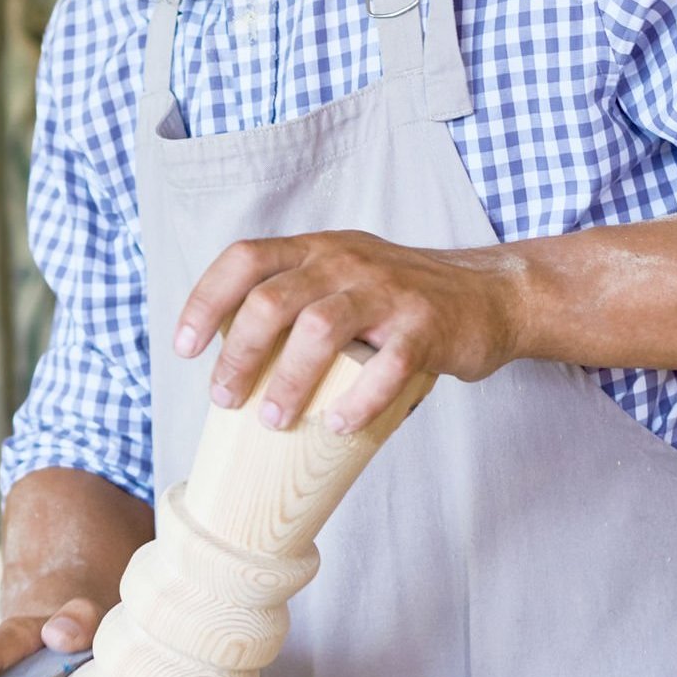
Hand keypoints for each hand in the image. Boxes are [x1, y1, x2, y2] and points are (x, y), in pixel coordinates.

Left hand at [174, 230, 528, 434]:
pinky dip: (359, 399)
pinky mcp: (426, 327)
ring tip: (273, 420)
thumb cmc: (399, 300)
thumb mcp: (342, 279)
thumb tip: (232, 363)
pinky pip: (387, 365)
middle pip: (273, 300)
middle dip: (238, 353)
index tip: (184, 347)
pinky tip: (339, 426)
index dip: (206, 300)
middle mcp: (347, 262)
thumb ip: (295, 300)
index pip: (245, 259)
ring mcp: (388, 292)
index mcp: (317, 250)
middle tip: (224, 398)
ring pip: (321, 328)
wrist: (493, 294)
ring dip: (289, 380)